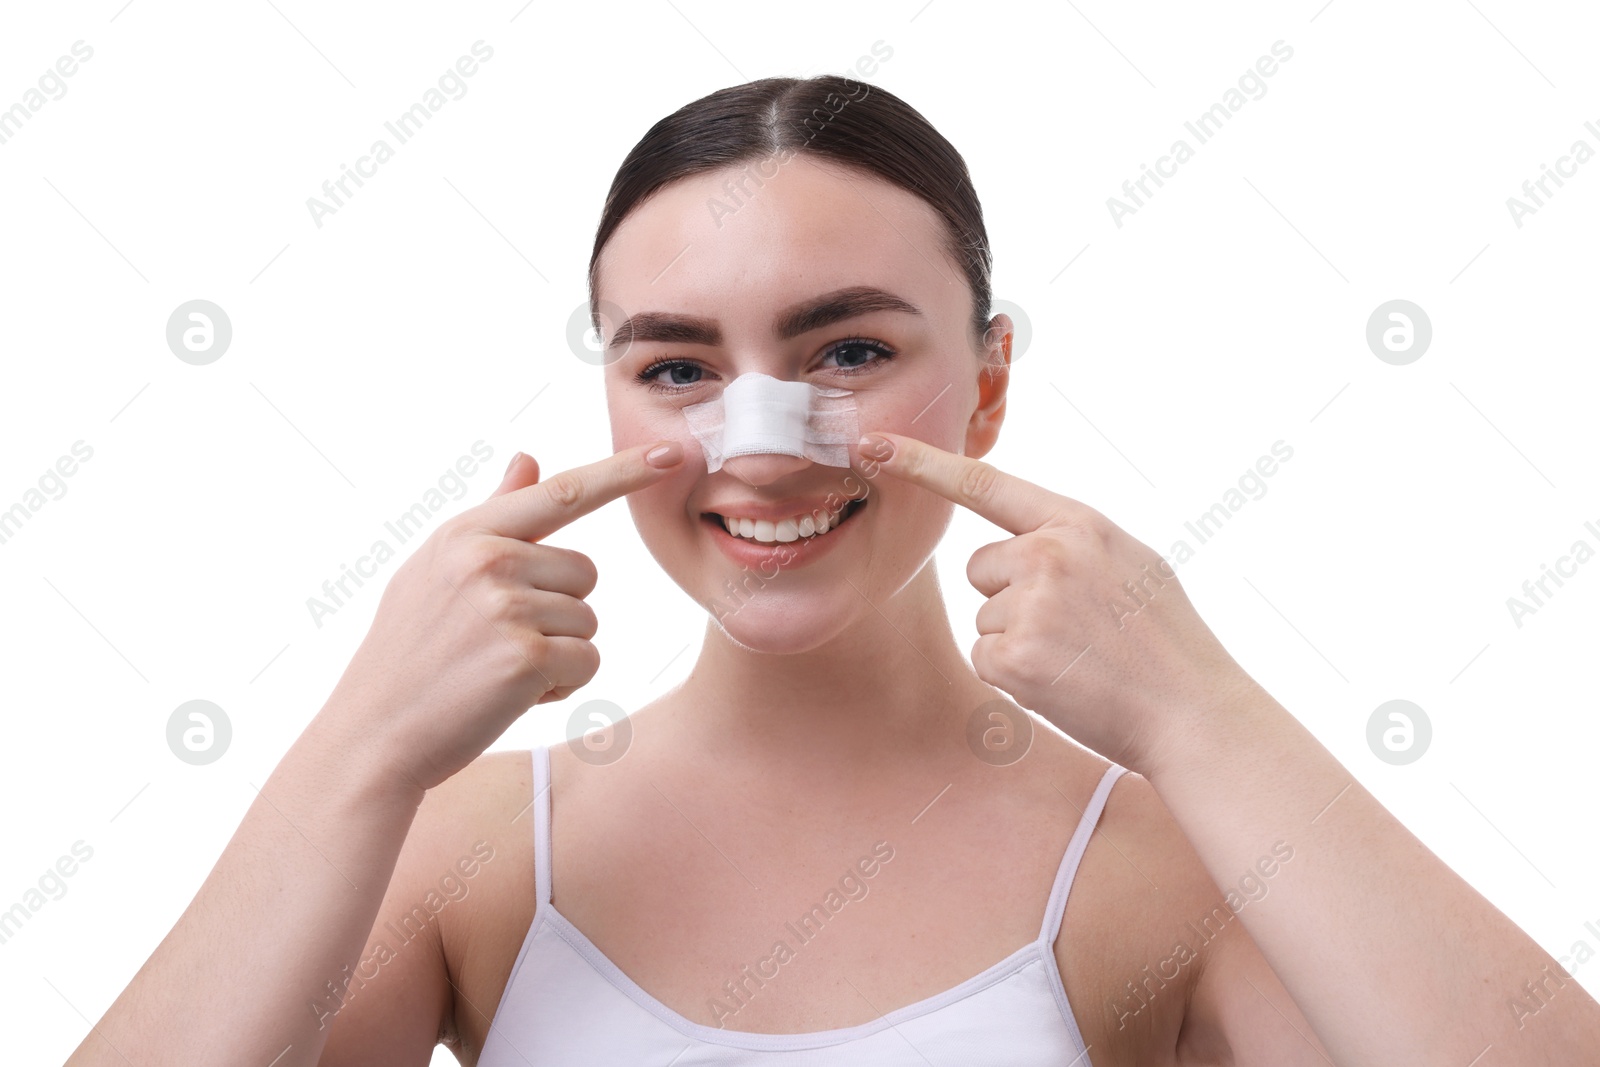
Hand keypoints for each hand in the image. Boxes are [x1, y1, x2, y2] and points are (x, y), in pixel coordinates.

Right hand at [319, 441, 683, 792]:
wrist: (372, 735)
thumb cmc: (410, 654)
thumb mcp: (437, 570)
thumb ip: (493, 515)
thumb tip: (528, 458)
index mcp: (467, 532)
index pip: (562, 491)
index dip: (622, 472)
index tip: (670, 455)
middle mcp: (488, 559)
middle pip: (586, 572)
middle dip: (558, 611)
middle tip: (497, 643)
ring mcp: (507, 606)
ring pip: (588, 622)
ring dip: (557, 655)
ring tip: (495, 671)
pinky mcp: (527, 657)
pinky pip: (588, 662)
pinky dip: (561, 687)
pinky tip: (509, 696)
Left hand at [861, 431, 1252, 772]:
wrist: (1191, 711)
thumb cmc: (1164, 641)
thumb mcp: (1130, 561)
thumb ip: (1071, 541)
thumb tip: (1021, 540)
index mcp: (1078, 523)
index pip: (985, 485)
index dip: (922, 463)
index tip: (873, 445)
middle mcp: (1048, 554)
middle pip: (981, 568)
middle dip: (1010, 597)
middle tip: (1073, 628)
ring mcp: (1029, 605)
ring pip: (985, 617)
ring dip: (1018, 641)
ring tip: (1079, 656)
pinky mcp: (1013, 656)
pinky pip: (986, 657)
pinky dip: (1015, 676)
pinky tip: (1064, 681)